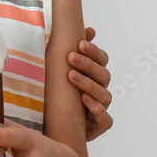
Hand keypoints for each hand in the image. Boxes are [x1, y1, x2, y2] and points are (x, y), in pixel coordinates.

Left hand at [67, 26, 112, 140]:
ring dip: (89, 84)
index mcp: (94, 75)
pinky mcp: (98, 127)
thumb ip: (70, 49)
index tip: (79, 43)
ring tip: (71, 76)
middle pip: (103, 74)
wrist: (50, 126)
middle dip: (87, 65)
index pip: (102, 59)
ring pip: (105, 95)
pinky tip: (84, 101)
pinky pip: (106, 120)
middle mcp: (100, 90)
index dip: (93, 51)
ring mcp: (101, 108)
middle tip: (71, 57)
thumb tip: (90, 29)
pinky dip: (97, 110)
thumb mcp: (58, 69)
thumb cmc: (56, 93)